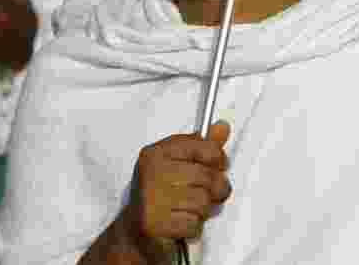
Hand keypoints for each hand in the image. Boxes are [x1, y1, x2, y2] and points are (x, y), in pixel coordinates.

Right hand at [122, 122, 232, 255]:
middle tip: (208, 194)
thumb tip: (224, 126)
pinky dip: (193, 227)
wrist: (134, 231)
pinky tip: (180, 223)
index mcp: (156, 153)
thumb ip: (202, 146)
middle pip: (206, 176)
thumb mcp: (179, 164)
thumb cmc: (161, 195)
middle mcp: (151, 172)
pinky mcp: (154, 224)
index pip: (203, 146)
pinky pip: (194, 224)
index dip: (218, 158)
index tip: (219, 166)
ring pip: (203, 202)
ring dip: (202, 211)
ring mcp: (151, 198)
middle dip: (215, 189)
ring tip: (189, 209)